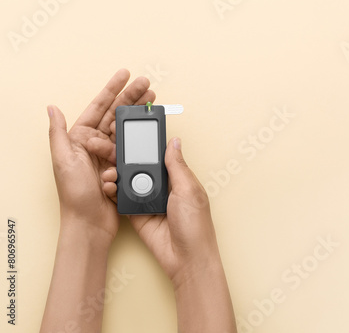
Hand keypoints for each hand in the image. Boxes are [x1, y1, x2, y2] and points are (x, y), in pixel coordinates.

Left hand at [48, 69, 154, 245]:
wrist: (89, 222)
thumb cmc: (74, 194)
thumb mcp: (62, 160)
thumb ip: (58, 133)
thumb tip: (52, 108)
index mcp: (80, 138)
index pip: (99, 107)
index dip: (113, 89)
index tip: (125, 75)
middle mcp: (95, 144)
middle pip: (116, 114)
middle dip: (132, 97)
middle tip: (147, 85)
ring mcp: (109, 155)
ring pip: (127, 127)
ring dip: (140, 114)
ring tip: (153, 101)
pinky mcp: (121, 166)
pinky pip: (133, 147)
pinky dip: (141, 136)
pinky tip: (150, 127)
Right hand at [100, 137, 221, 285]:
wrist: (186, 258)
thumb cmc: (196, 225)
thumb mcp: (188, 189)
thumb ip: (177, 166)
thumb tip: (174, 142)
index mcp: (178, 178)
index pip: (159, 157)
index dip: (145, 147)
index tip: (129, 135)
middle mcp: (162, 188)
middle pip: (140, 168)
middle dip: (125, 159)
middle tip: (108, 150)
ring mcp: (148, 201)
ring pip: (129, 182)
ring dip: (117, 175)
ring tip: (108, 172)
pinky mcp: (137, 215)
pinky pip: (122, 200)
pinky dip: (113, 192)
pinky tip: (107, 186)